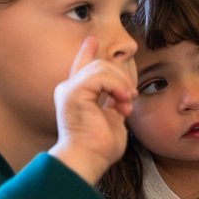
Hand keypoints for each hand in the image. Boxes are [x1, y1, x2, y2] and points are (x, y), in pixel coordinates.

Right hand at [50, 38, 136, 185]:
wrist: (88, 158)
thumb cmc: (99, 146)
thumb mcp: (111, 118)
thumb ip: (113, 102)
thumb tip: (122, 92)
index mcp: (78, 95)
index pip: (82, 67)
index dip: (87, 52)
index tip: (92, 40)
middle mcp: (69, 89)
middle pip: (101, 65)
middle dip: (122, 79)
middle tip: (129, 100)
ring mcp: (69, 89)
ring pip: (102, 68)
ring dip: (121, 84)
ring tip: (125, 103)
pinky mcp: (73, 92)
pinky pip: (101, 76)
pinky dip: (116, 86)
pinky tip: (120, 101)